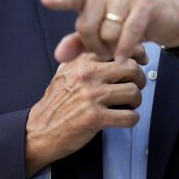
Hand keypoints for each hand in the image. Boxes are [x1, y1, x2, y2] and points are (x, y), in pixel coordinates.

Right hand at [24, 52, 145, 176]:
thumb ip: (84, 58)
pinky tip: (124, 119)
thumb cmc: (55, 103)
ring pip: (133, 91)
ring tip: (129, 105)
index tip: (140, 61)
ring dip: (136, 101)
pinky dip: (132, 119)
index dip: (134, 54)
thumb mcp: (65, 71)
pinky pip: (129, 116)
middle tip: (136, 86)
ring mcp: (91, 96)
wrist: (39, 130)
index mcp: (81, 60)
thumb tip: (113, 48)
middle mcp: (86, 75)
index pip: (117, 47)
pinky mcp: (95, 118)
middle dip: (139, 79)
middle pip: (131, 68)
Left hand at [40, 0, 178, 61]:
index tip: (46, 0)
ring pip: (108, 32)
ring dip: (114, 48)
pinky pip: (128, 32)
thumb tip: (59, 55)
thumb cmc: (127, 24)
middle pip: (87, 26)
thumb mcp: (101, 34)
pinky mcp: (144, 3)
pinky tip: (126, 57)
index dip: (59, 0)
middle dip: (96, 46)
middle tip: (107, 50)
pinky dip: (126, 48)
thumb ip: (79, 43)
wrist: (165, 18)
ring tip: (121, 48)